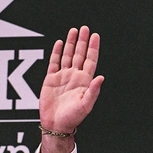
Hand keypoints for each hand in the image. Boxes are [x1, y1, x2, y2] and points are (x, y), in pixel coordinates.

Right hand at [39, 26, 103, 152]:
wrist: (56, 124)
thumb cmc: (73, 117)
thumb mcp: (86, 104)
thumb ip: (94, 91)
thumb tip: (101, 77)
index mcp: (85, 82)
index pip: (90, 60)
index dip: (93, 48)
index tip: (95, 36)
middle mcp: (75, 77)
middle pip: (80, 55)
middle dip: (83, 41)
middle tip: (85, 28)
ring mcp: (63, 77)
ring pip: (68, 56)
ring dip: (71, 43)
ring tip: (74, 31)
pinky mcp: (51, 79)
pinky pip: (54, 62)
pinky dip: (57, 52)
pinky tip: (60, 43)